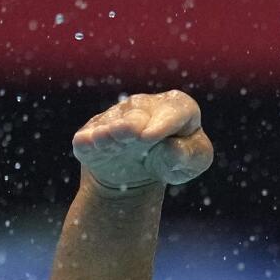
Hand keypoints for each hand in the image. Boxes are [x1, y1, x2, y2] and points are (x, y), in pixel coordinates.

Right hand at [72, 91, 214, 195]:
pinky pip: (87, 138)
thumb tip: (174, 150)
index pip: (177, 109)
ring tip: (110, 140)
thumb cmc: (172, 158)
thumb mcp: (192, 161)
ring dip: (111, 133)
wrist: (137, 173)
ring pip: (111, 124)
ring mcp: (114, 118)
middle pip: (139, 112)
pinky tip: (89, 144)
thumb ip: (191, 155)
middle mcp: (143, 107)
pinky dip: (88, 141)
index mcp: (175, 107)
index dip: (166, 121)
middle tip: (133, 133)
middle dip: (134, 122)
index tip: (153, 136)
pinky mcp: (91, 134)